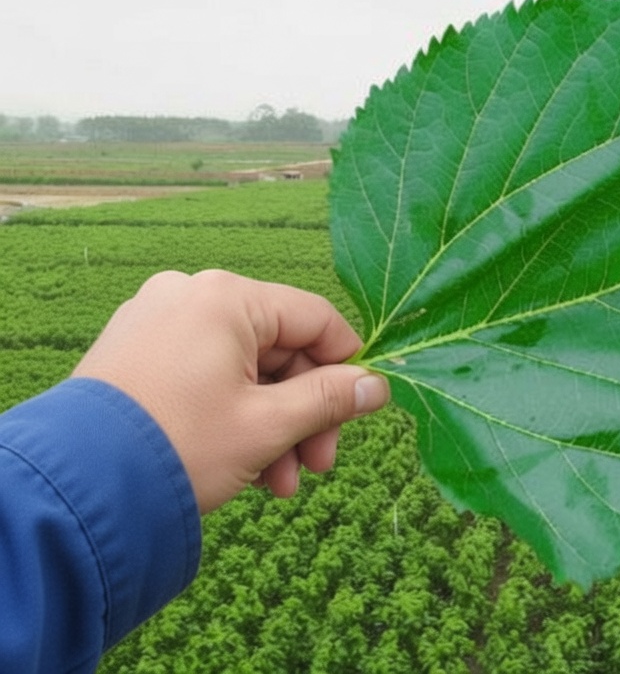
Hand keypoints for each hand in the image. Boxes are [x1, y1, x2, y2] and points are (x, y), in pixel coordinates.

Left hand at [72, 270, 389, 513]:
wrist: (76, 490)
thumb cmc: (179, 446)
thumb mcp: (269, 426)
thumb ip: (330, 400)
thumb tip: (377, 385)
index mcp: (226, 297)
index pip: (316, 319)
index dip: (346, 367)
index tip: (359, 412)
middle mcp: (190, 295)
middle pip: (279, 348)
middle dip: (303, 413)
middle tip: (317, 465)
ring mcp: (157, 323)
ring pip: (243, 369)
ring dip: (272, 425)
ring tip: (278, 484)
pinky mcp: (135, 354)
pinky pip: (205, 376)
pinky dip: (232, 416)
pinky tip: (246, 468)